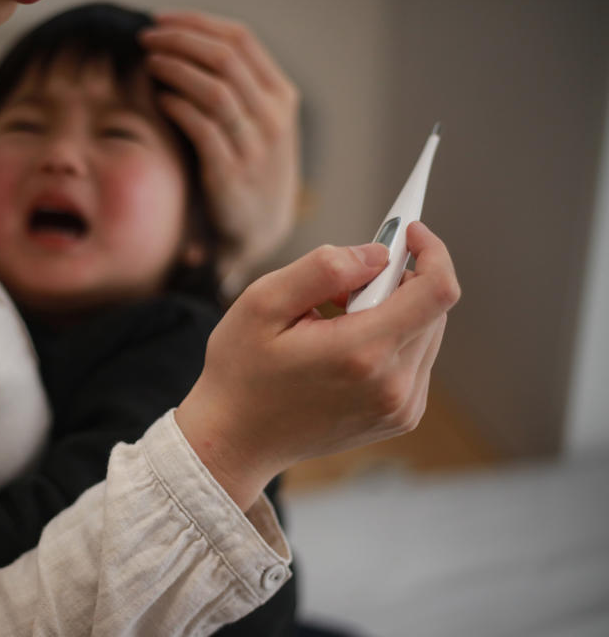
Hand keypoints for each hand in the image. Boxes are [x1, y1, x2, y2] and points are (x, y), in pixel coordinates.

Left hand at [138, 11, 301, 290]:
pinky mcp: (230, 175)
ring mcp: (255, 148)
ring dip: (176, 69)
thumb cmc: (250, 168)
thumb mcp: (258, 122)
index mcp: (282, 97)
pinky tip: (158, 98)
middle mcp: (273, 118)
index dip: (197, 23)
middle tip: (146, 38)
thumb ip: (236, 86)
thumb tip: (188, 41)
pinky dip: (177, 106)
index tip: (162, 21)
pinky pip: (202, 129)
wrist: (260, 231)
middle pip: (225, 58)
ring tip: (148, 62)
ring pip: (215, 89)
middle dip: (180, 40)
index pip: (241, 40)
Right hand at [175, 223, 460, 509]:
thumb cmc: (241, 371)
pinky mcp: (399, 417)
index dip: (431, 251)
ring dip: (393, 309)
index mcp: (362, 352)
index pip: (437, 290)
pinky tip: (345, 346)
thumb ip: (324, 269)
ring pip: (427, 332)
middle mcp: (393, 385)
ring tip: (337, 317)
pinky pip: (415, 359)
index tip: (409, 232)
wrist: (235, 441)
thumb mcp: (263, 303)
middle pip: (433, 308)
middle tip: (344, 283)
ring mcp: (401, 407)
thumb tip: (377, 254)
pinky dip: (391, 338)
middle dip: (398, 280)